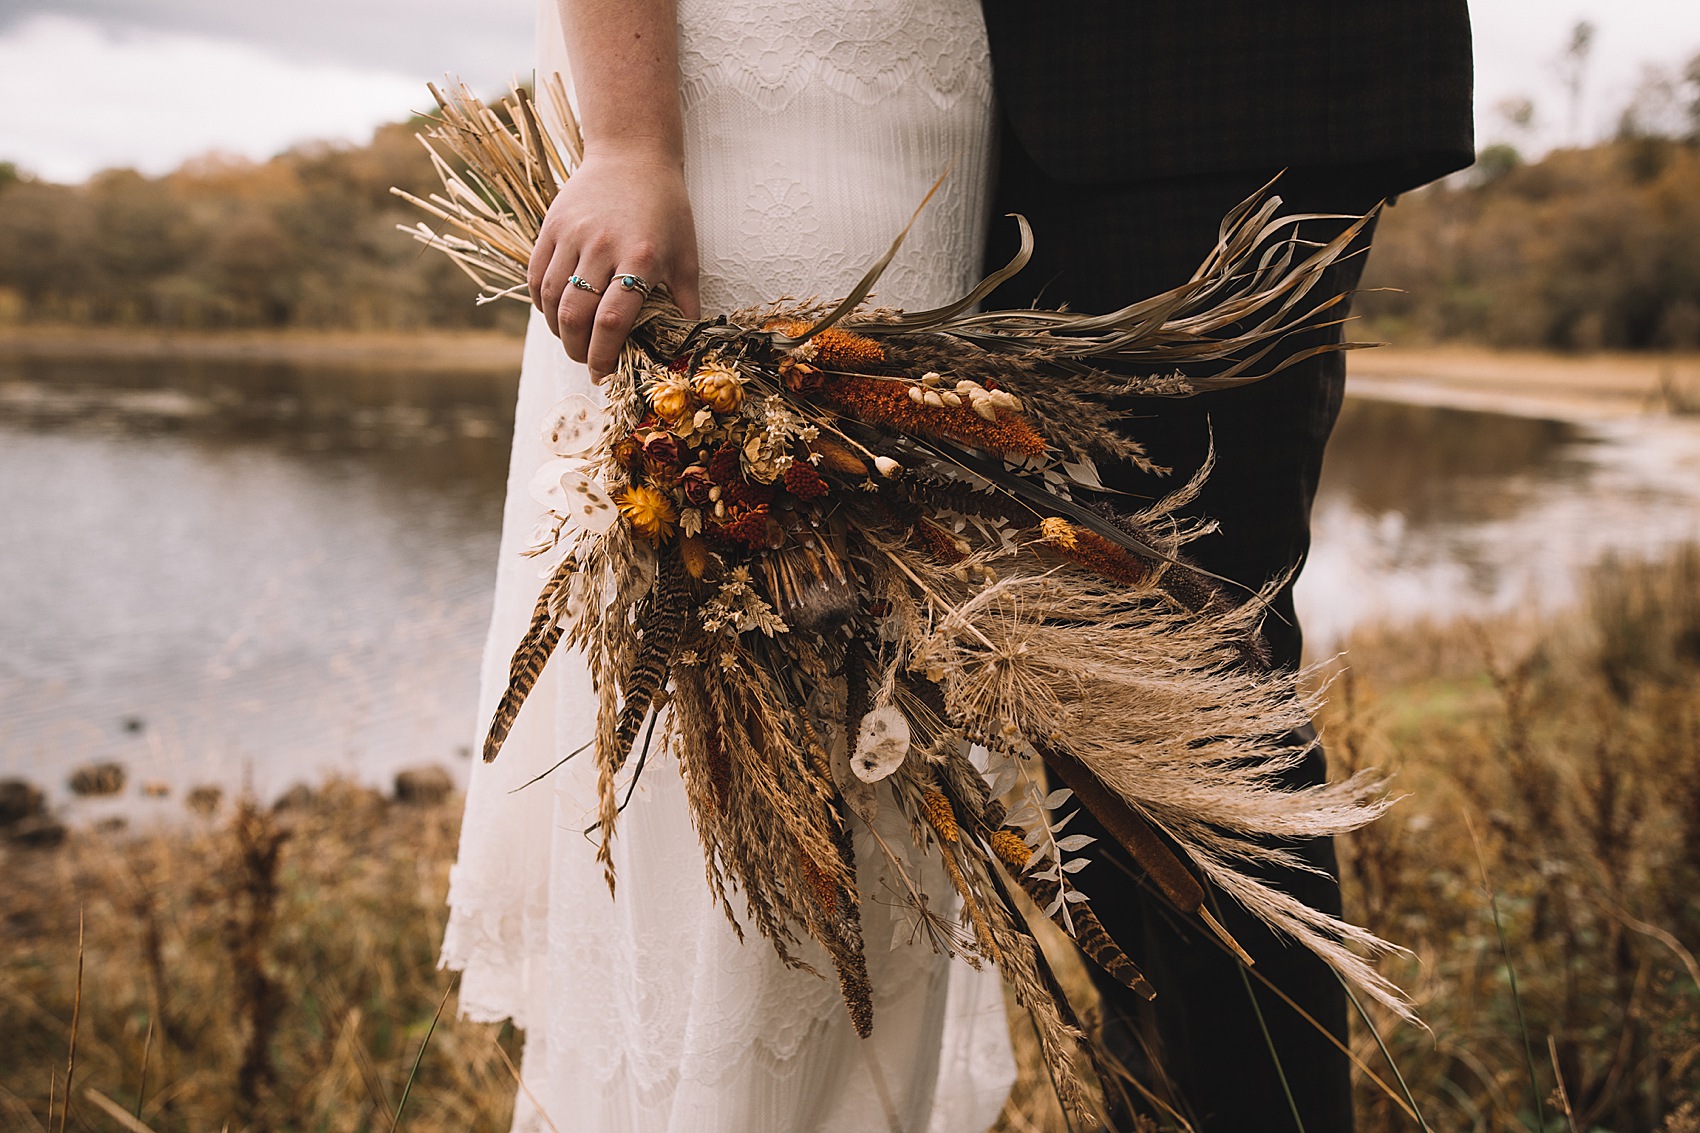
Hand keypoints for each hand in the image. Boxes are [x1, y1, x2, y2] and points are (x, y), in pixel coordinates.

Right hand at [528, 145, 700, 381]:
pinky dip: (540, 303)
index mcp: (639, 257)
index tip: (604, 373)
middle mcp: (601, 246)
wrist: (632, 152)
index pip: (611, 320)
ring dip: (558, 330)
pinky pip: (535, 276)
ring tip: (572, 340)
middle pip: (575, 315)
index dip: (603, 354)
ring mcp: (572, 234)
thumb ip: (685, 300)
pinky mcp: (551, 225)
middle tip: (587, 360)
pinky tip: (555, 314)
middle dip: (578, 349)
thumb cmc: (666, 206)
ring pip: (550, 299)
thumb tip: (688, 344)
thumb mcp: (686, 252)